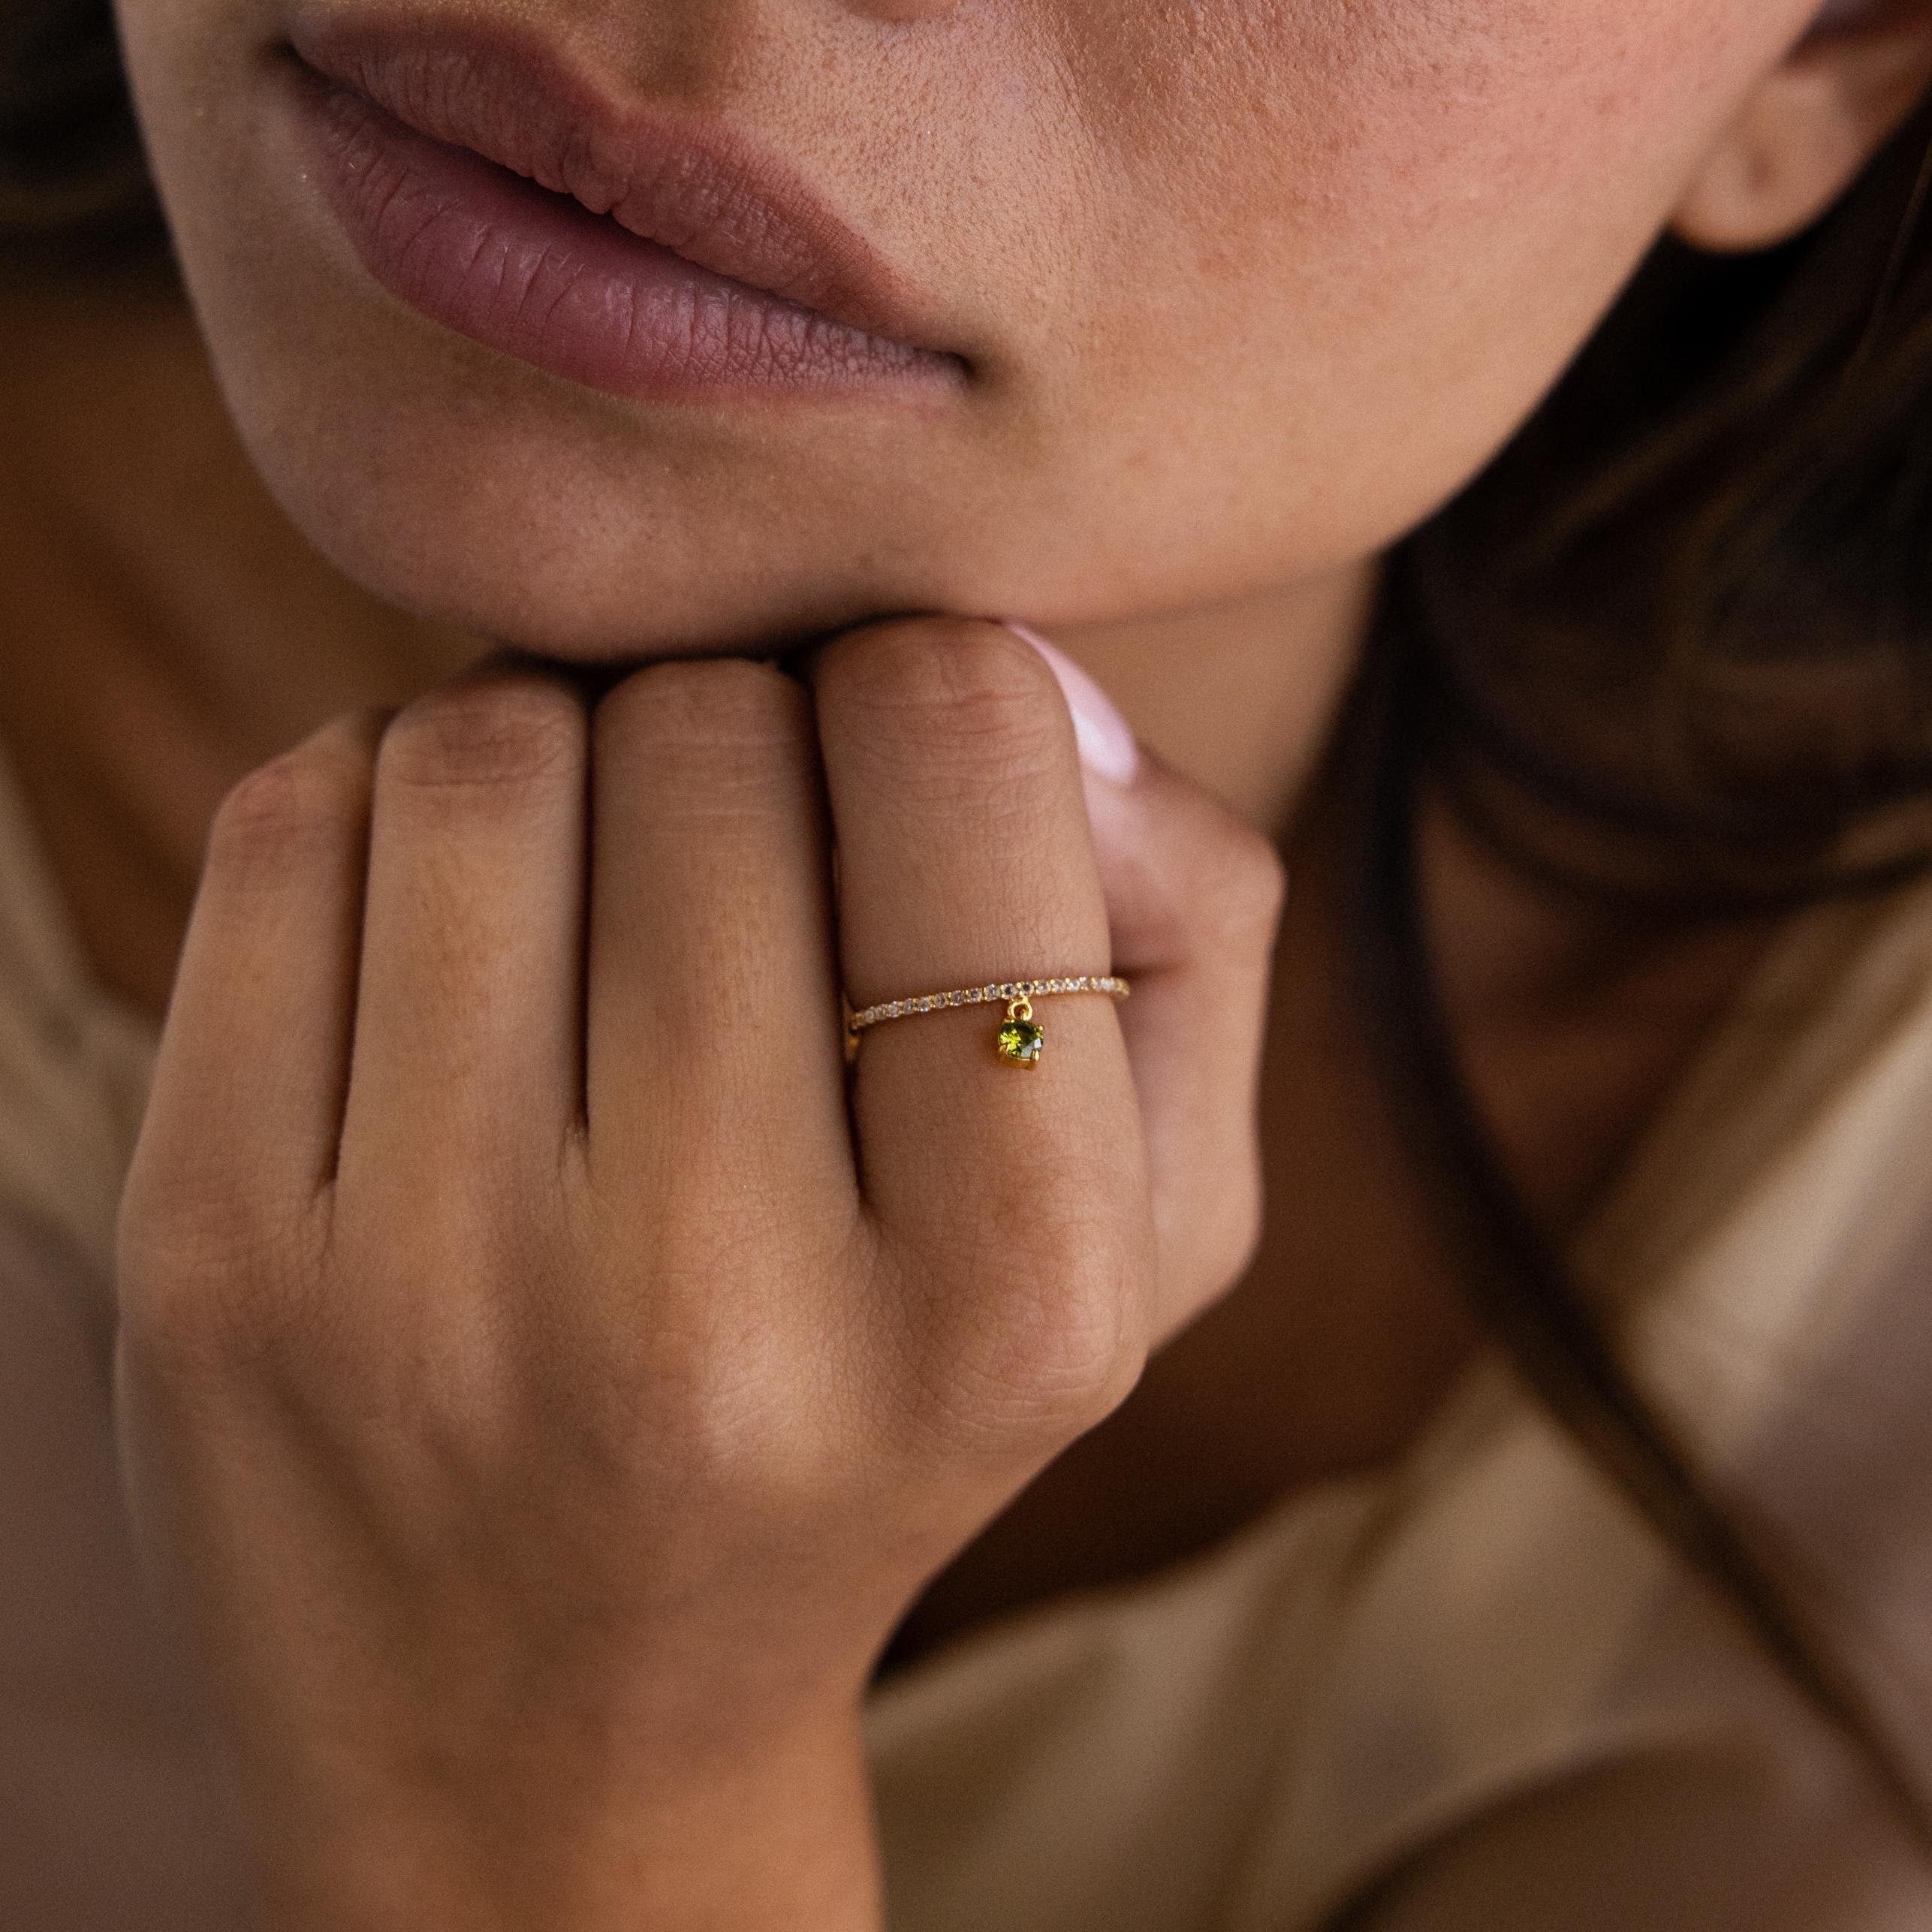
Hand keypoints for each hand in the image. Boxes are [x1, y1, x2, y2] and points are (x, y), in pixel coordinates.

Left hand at [111, 617, 1285, 1926]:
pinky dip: (392, 807)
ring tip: (601, 887)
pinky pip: (295, 824)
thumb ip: (1186, 919)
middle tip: (744, 846)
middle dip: (742, 721)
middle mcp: (713, 1317)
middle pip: (708, 725)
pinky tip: (456, 940)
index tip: (904, 769)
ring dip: (563, 744)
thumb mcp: (1153, 1228)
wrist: (561, 1720)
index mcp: (1008, 1300)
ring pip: (489, 743)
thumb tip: (1026, 671)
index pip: (957, 749)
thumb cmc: (890, 1414)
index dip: (933, 685)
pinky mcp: (208, 1269)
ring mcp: (425, 1298)